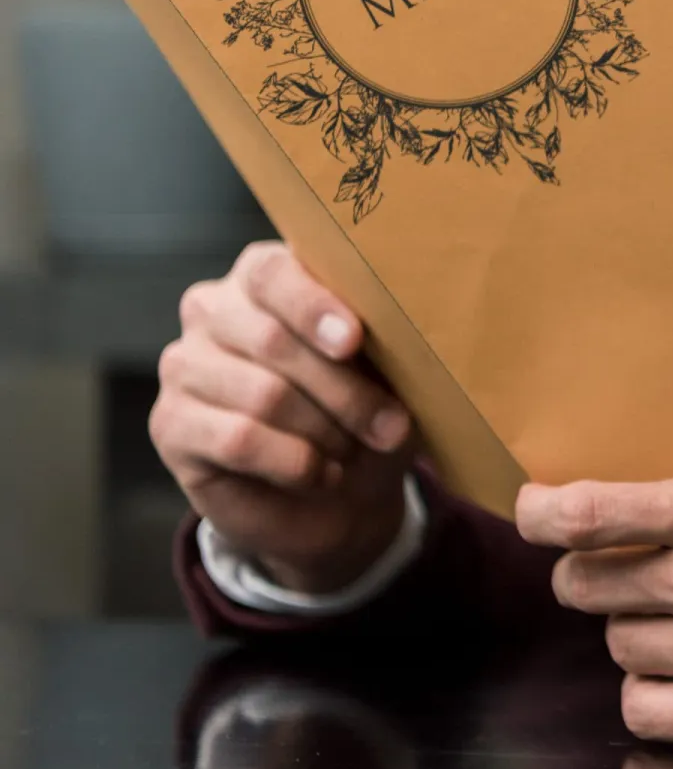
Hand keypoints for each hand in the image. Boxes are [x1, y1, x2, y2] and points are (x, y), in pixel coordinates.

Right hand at [150, 241, 414, 593]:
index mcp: (264, 277)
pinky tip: (320, 473)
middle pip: (273, 341)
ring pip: (262, 395)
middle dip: (344, 391)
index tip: (353, 341)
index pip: (272, 273)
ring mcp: (184, 365)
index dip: (313, 307)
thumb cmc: (362, 412)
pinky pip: (239, 439)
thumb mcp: (385, 371)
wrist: (335, 494)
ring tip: (353, 451)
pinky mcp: (171, 423)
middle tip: (391, 427)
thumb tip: (405, 332)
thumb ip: (381, 338)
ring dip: (325, 431)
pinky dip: (294, 462)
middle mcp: (213, 310)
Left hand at [517, 473, 672, 749]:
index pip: (589, 513)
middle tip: (638, 572)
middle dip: (599, 574)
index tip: (532, 513)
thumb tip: (623, 510)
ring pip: (616, 641)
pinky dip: (656, 690)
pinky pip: (642, 705)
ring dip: (641, 631)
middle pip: (584, 581)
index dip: (542, 513)